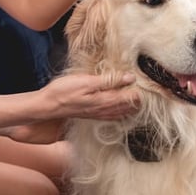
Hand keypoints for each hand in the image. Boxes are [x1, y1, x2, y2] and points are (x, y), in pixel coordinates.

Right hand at [3, 73, 137, 142]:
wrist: (47, 106)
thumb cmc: (64, 92)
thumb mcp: (87, 81)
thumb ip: (109, 80)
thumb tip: (129, 78)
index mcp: (105, 100)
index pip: (130, 97)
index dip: (140, 91)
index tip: (147, 84)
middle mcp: (104, 109)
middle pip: (127, 107)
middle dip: (138, 100)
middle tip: (147, 91)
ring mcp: (98, 113)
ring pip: (120, 112)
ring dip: (130, 107)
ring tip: (139, 101)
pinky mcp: (91, 114)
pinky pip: (111, 115)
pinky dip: (120, 112)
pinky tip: (120, 110)